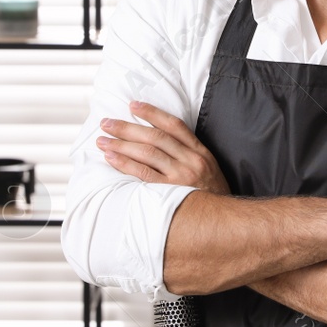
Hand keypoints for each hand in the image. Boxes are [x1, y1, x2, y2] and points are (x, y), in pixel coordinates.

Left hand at [97, 100, 230, 193]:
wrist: (224, 221)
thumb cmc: (211, 194)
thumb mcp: (207, 168)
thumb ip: (187, 154)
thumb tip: (157, 141)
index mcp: (199, 151)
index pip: (173, 125)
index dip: (152, 113)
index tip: (132, 105)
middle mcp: (190, 160)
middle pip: (155, 137)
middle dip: (128, 128)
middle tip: (106, 123)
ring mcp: (181, 176)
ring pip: (147, 153)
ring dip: (121, 144)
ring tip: (102, 141)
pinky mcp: (171, 192)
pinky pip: (144, 174)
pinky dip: (125, 163)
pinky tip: (111, 158)